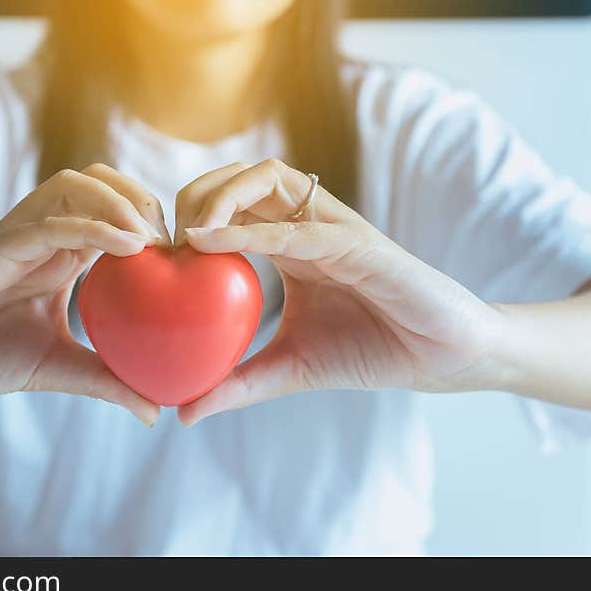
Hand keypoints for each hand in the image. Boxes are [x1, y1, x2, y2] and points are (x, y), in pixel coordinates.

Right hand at [0, 164, 168, 425]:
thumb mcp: (54, 368)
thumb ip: (103, 379)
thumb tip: (155, 410)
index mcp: (58, 255)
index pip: (114, 213)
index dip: (154, 221)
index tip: (187, 256)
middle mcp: (40, 236)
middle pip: (101, 183)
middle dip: (144, 198)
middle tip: (173, 242)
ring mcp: (15, 236)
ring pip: (74, 186)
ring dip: (121, 201)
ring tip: (154, 239)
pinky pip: (47, 223)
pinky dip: (91, 226)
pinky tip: (128, 246)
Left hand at [174, 159, 503, 424]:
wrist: (439, 357)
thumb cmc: (369, 350)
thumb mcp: (290, 368)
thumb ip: (237, 383)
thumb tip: (182, 412)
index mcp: (288, 243)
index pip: (228, 205)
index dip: (185, 216)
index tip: (152, 254)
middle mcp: (306, 224)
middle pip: (239, 178)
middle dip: (194, 195)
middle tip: (163, 239)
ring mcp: (334, 227)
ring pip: (268, 178)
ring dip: (219, 196)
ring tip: (186, 235)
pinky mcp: (361, 243)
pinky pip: (301, 226)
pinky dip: (253, 230)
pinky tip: (210, 245)